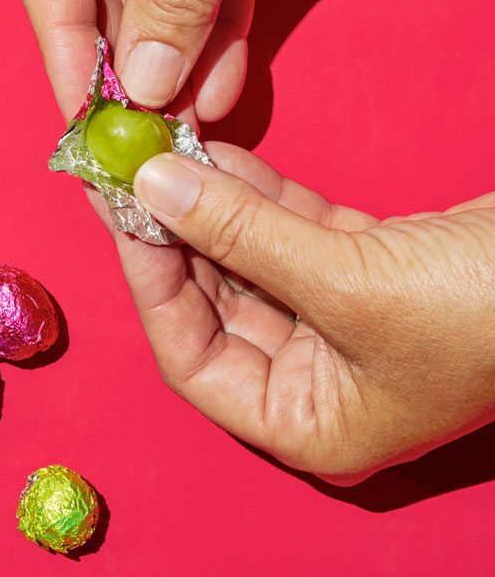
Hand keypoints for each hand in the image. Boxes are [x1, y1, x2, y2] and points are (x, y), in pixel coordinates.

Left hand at [109, 145, 494, 483]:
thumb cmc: (490, 309)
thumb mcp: (349, 279)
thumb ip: (243, 234)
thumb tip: (153, 187)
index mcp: (310, 424)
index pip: (194, 359)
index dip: (151, 286)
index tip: (120, 217)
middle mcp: (319, 384)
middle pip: (216, 305)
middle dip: (173, 238)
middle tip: (125, 175)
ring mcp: (344, 327)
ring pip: (250, 263)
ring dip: (209, 208)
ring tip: (161, 152)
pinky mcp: (370, 272)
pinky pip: (293, 235)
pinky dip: (258, 196)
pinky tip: (216, 155)